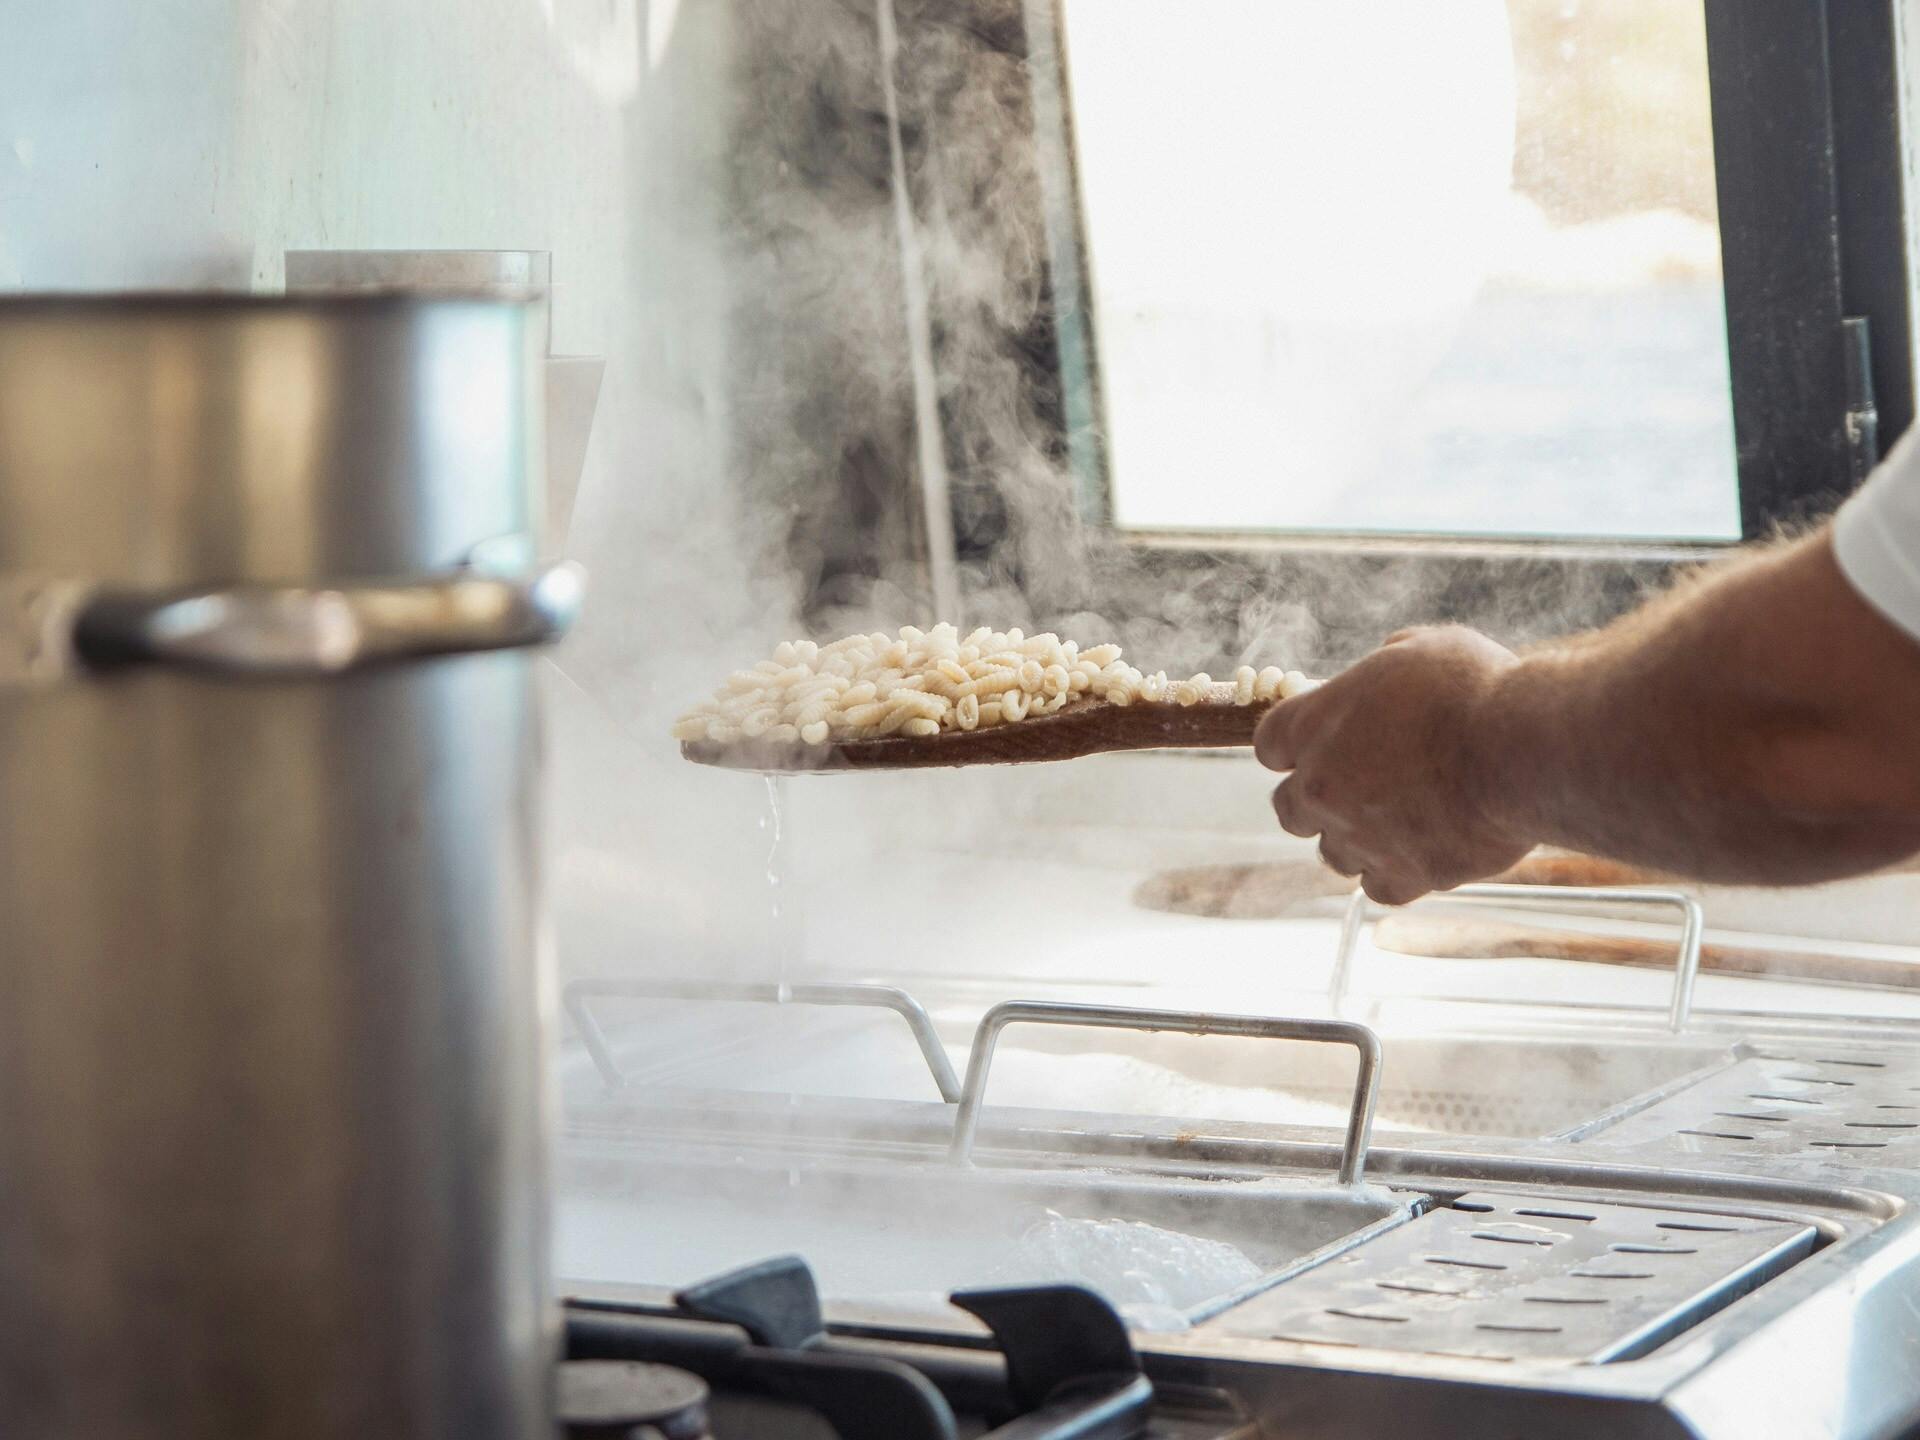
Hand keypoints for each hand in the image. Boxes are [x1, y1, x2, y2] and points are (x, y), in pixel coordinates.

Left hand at [1253, 626, 1532, 903]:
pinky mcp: (1403, 874)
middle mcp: (1321, 786)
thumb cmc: (1475, 689)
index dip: (1294, 745)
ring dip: (1357, 839)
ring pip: (1333, 853)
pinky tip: (1421, 852)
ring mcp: (1358, 836)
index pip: (1269, 744)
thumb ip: (1385, 666)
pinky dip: (1396, 872)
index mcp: (1313, 725)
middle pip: (1290, 808)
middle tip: (1357, 786)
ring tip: (1399, 819)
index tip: (1319, 743)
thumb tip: (1386, 668)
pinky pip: (1378, 887)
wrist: (1521, 749)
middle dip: (1316, 799)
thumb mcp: (1422, 649)